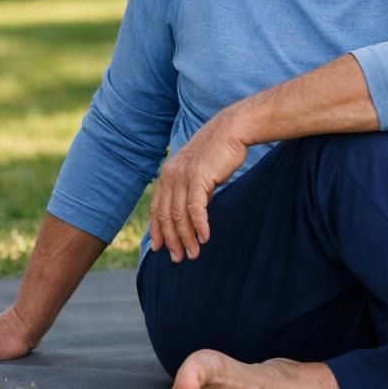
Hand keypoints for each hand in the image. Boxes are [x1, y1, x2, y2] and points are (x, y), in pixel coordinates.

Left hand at [150, 115, 248, 261]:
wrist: (231, 130)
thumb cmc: (218, 152)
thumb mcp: (198, 172)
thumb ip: (191, 190)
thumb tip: (191, 213)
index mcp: (168, 175)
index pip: (156, 208)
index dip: (157, 230)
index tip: (158, 248)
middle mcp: (170, 175)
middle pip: (165, 215)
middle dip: (171, 240)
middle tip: (178, 259)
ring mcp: (183, 176)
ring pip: (179, 215)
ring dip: (186, 238)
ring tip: (194, 254)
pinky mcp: (199, 177)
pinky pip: (196, 208)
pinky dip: (199, 225)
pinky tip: (204, 238)